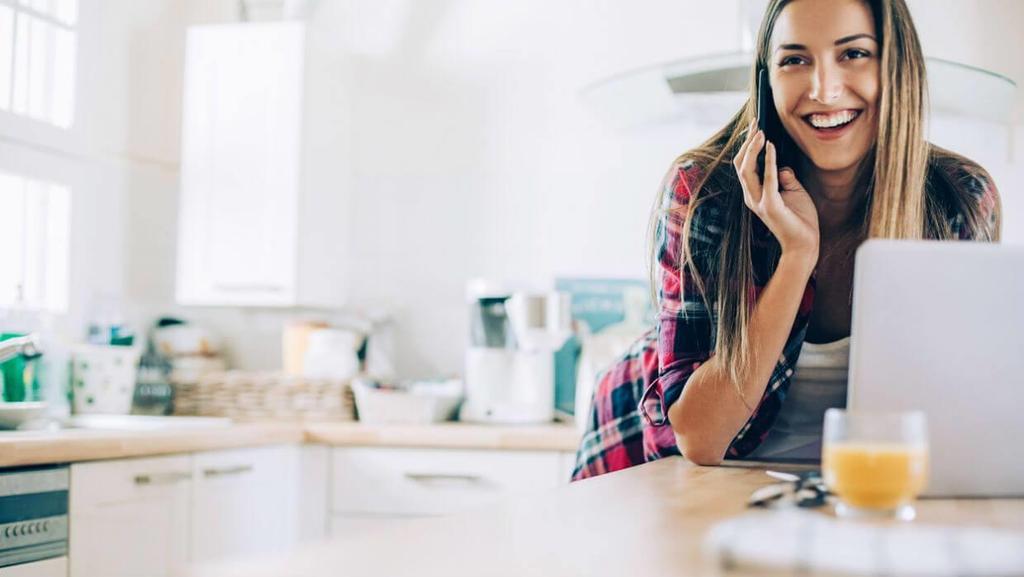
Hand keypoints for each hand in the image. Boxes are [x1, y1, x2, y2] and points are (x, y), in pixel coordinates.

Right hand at [733, 119, 819, 260]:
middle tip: (755, 123)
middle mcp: (752, 197)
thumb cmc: (800, 220)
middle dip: (747, 142)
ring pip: (747, 170)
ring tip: (760, 132)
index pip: (744, 165)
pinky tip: (772, 147)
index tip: (755, 126)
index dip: (748, 145)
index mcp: (754, 194)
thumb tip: (782, 165)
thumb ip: (785, 177)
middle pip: (741, 164)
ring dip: (753, 149)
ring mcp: (759, 202)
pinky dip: (769, 161)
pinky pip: (768, 179)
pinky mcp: (771, 206)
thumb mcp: (794, 191)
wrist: (804, 245)